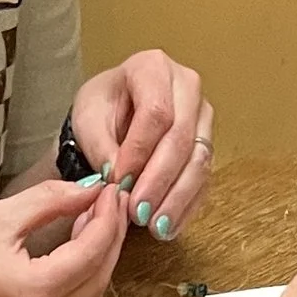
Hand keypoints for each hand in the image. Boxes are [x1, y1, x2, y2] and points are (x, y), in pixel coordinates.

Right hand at [0, 174, 129, 296]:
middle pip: (98, 279)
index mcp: (34, 294)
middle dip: (109, 238)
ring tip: (95, 217)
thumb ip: (50, 202)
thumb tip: (88, 191)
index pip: (92, 253)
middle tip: (109, 200)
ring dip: (98, 258)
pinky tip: (76, 246)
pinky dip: (80, 277)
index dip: (107, 217)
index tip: (110, 188)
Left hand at [69, 52, 213, 241]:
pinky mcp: (207, 148)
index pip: (156, 112)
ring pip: (199, 162)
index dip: (139, 152)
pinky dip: (186, 208)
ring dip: (176, 199)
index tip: (120, 182)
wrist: (113, 118)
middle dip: (159, 180)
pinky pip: (204, 181)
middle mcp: (187, 88)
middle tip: (138, 212)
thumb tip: (120, 179)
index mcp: (153, 68)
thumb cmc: (101, 112)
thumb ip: (102, 147)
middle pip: (181, 138)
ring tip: (154, 226)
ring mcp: (202, 119)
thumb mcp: (89, 121)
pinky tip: (168, 228)